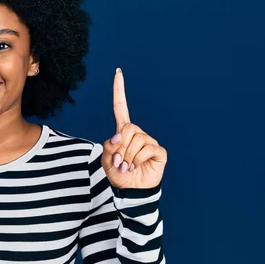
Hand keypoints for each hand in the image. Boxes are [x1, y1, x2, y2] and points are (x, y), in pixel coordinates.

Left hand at [101, 68, 166, 188]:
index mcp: (122, 131)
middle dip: (120, 148)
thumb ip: (108, 146)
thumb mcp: (106, 160)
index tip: (118, 72)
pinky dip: (137, 160)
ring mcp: (149, 141)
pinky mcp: (158, 150)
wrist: (131, 191)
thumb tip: (120, 135)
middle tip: (119, 162)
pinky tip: (137, 167)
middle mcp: (137, 133)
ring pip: (136, 140)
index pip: (121, 107)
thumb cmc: (118, 174)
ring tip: (128, 167)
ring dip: (127, 157)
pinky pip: (146, 149)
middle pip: (127, 128)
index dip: (119, 90)